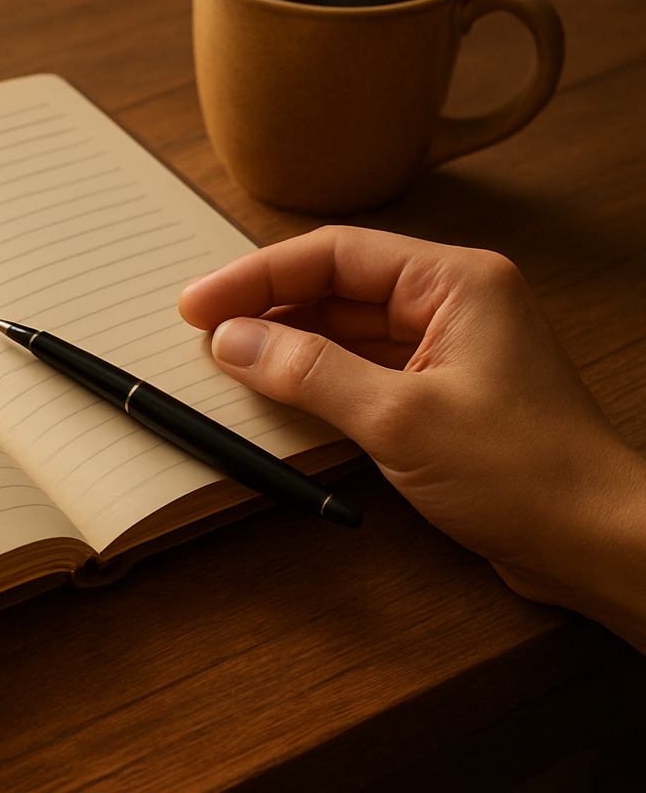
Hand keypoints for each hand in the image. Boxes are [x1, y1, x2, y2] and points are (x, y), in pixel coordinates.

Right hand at [178, 225, 645, 649]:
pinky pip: (363, 370)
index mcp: (456, 281)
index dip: (257, 276)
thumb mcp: (399, 419)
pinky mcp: (442, 395)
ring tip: (227, 362)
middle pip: (337, 288)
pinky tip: (276, 394)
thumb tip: (234, 342)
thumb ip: (308, 373)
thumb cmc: (529, 474)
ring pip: (346, 330)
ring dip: (288, 345)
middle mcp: (454, 304)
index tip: (199, 303)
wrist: (599, 543)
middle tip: (202, 332)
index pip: (335, 255)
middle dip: (267, 308)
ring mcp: (449, 350)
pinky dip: (316, 380)